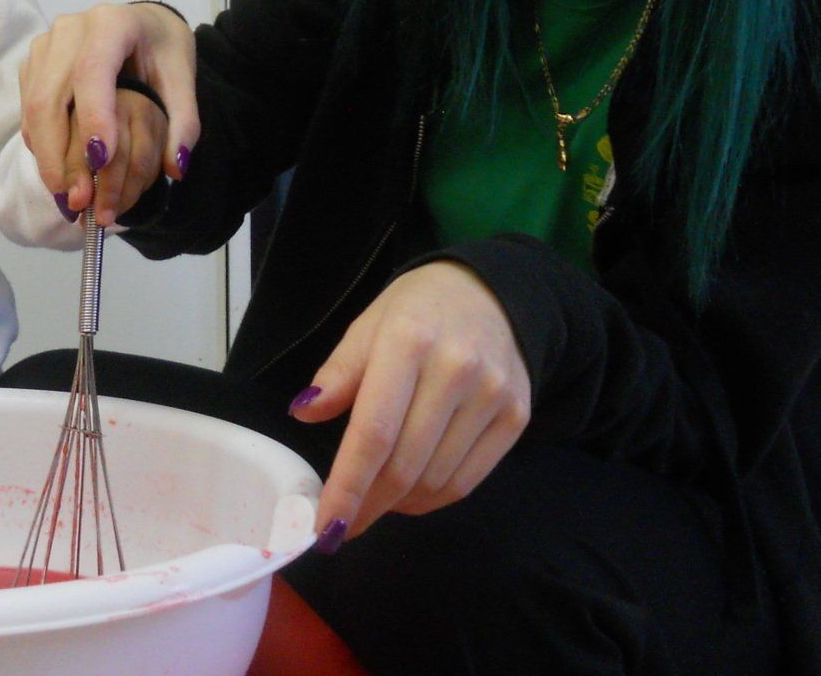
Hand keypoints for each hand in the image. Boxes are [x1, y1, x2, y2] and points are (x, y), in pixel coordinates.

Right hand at [21, 2, 199, 224]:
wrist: (142, 25)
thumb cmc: (162, 50)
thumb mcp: (183, 79)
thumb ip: (184, 123)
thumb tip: (177, 168)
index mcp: (111, 22)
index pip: (92, 71)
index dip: (93, 116)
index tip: (101, 162)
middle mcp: (70, 29)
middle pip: (50, 96)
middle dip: (59, 153)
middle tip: (77, 199)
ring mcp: (45, 46)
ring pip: (33, 108)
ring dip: (46, 157)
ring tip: (68, 197)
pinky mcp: (33, 64)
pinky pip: (28, 111)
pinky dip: (41, 146)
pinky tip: (61, 174)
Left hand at [293, 261, 530, 542]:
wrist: (493, 293)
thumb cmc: (417, 311)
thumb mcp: (367, 327)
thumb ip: (338, 373)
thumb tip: (303, 412)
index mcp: (409, 342)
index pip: (374, 432)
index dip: (347, 488)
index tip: (323, 528)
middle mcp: (457, 370)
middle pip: (404, 465)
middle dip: (367, 506)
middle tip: (342, 524)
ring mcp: (493, 396)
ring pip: (436, 482)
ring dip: (397, 505)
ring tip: (375, 498)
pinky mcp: (517, 417)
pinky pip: (467, 482)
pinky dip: (431, 499)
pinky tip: (409, 494)